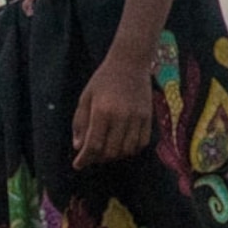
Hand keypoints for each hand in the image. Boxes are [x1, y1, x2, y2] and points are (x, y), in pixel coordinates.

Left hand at [70, 50, 156, 168]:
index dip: (85, 159)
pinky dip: (131, 149)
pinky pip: (142, 143)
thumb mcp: (85, 98)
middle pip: (111, 151)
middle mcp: (121, 117)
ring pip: (127, 150)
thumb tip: (79, 147)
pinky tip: (123, 145)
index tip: (78, 164)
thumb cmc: (104, 79)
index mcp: (102, 111)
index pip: (94, 145)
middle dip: (98, 158)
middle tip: (91, 155)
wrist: (130, 62)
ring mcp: (138, 118)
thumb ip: (80, 123)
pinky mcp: (149, 117)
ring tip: (107, 150)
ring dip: (115, 155)